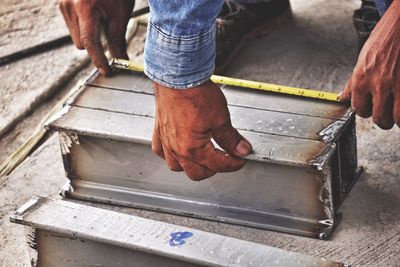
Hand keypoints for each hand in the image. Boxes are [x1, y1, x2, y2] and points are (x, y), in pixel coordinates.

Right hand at [59, 0, 134, 74]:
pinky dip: (84, 27)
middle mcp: (69, 6)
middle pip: (81, 43)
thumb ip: (118, 38)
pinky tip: (95, 15)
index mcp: (84, 7)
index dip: (99, 59)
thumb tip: (121, 60)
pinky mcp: (62, 4)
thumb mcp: (121, 12)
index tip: (107, 72)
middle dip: (95, 45)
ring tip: (102, 18)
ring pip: (76, 37)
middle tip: (110, 33)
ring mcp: (63, 5)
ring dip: (89, 36)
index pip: (90, 43)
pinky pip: (73, 27)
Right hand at [152, 81, 252, 180]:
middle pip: (197, 173)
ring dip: (191, 166)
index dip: (234, 163)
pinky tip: (178, 150)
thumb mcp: (221, 118)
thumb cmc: (195, 93)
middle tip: (224, 159)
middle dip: (214, 169)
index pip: (218, 165)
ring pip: (177, 167)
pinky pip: (161, 152)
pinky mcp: (159, 131)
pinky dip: (170, 155)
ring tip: (203, 158)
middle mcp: (177, 149)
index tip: (240, 158)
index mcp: (193, 149)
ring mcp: (166, 141)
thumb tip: (241, 149)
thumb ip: (231, 138)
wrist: (177, 77)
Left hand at [338, 0, 399, 128]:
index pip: (359, 109)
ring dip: (396, 119)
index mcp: (361, 79)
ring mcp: (397, 86)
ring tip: (396, 114)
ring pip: (396, 119)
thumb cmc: (384, 38)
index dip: (365, 110)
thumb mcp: (362, 59)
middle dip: (382, 119)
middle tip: (385, 114)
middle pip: (378, 117)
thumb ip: (353, 82)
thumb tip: (343, 97)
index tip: (370, 108)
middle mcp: (379, 84)